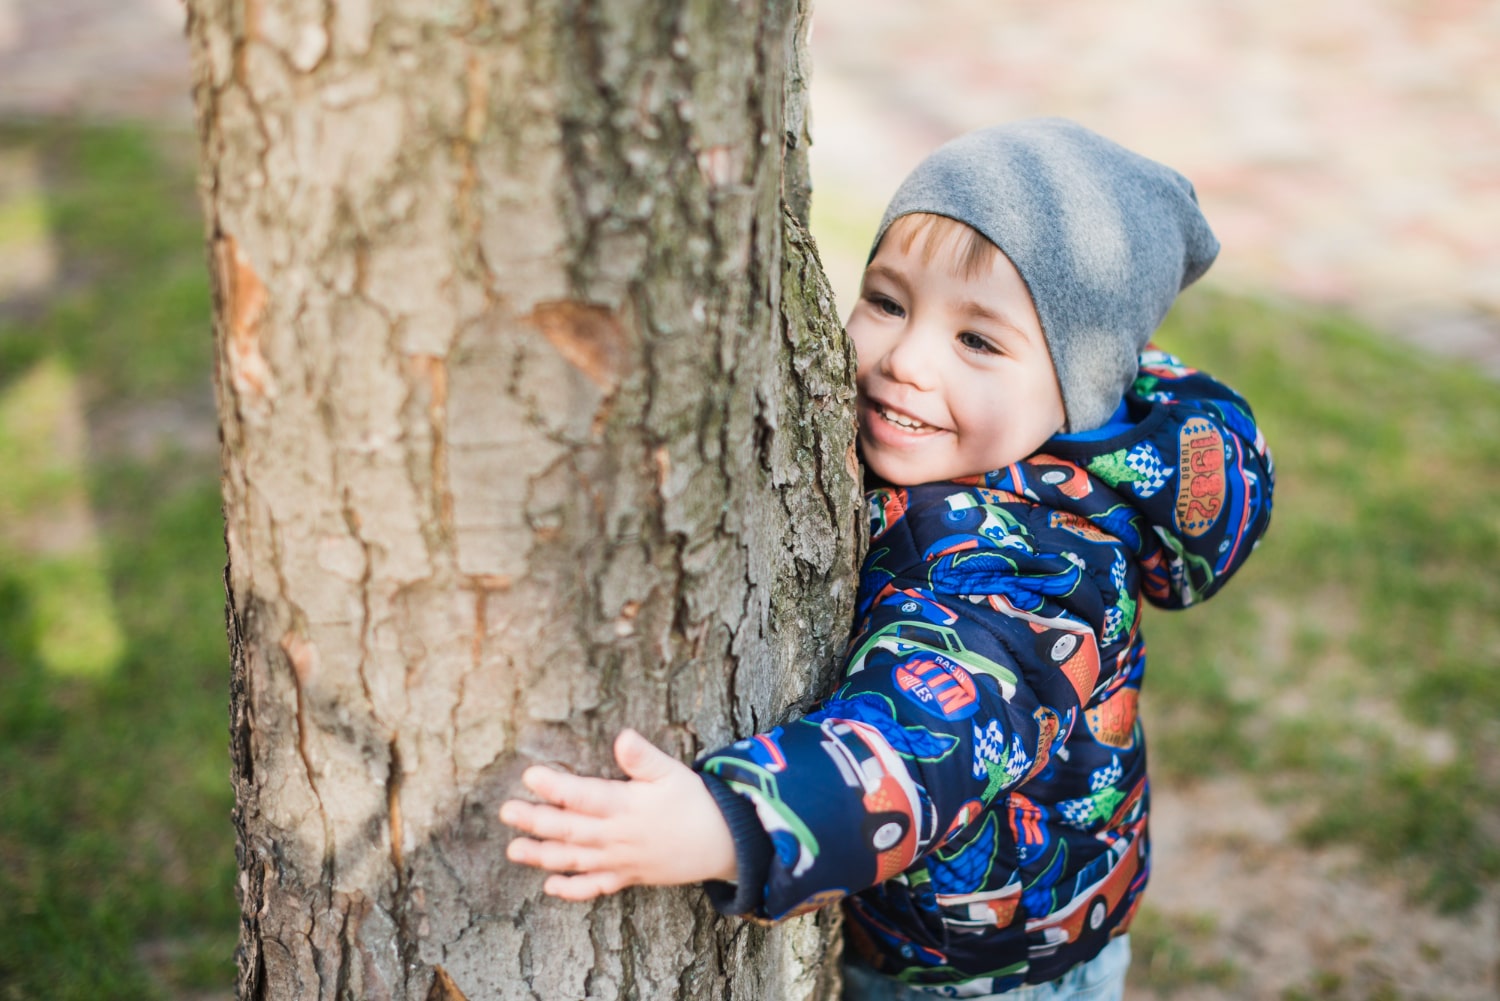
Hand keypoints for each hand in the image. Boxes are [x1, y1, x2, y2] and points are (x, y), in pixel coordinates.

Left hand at [498, 728, 738, 899]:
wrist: (722, 844)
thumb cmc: (694, 802)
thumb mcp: (672, 772)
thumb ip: (643, 757)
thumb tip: (622, 737)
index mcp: (626, 806)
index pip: (583, 796)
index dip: (554, 786)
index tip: (529, 776)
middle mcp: (616, 836)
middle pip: (568, 829)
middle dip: (534, 821)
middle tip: (506, 812)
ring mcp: (619, 860)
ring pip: (574, 859)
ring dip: (542, 856)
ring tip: (514, 850)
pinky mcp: (627, 876)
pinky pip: (595, 887)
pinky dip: (572, 890)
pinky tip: (550, 887)